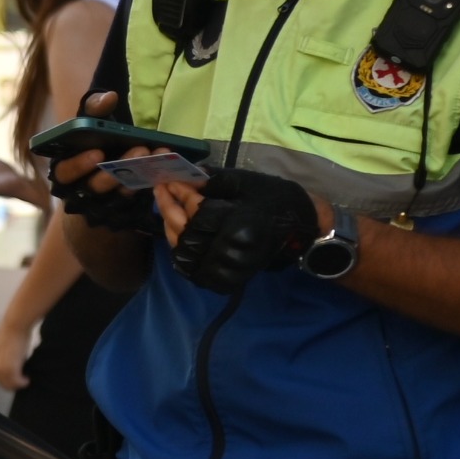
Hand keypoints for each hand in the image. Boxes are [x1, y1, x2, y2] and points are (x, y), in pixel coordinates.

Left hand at [0, 318, 32, 390]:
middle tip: (21, 382)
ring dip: (17, 384)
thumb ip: (4, 351)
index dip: (5, 378)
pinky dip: (21, 383)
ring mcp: (0, 366)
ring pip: (7, 383)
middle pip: (0, 381)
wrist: (16, 323)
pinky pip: (15, 381)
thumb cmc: (14, 328)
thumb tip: (13, 356)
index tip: (14, 378)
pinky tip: (26, 380)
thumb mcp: (5, 341)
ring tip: (25, 382)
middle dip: (11, 383)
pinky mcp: (9, 367)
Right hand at [48, 92, 156, 233]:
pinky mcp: (114, 212)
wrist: (100, 179)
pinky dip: (141, 189)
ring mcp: (96, 205)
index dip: (78, 164)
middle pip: (92, 186)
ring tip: (150, 159)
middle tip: (137, 150)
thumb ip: (94, 111)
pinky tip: (154, 174)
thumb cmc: (93, 146)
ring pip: (112, 197)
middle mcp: (77, 192)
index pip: (63, 171)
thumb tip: (109, 98)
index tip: (98, 152)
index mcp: (64, 170)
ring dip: (132, 178)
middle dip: (113, 171)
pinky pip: (128, 205)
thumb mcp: (90, 127)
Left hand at [169, 168, 324, 293]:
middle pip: (188, 237)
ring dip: (171, 231)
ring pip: (187, 256)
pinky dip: (182, 253)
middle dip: (170, 211)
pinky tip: (177, 233)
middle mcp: (233, 252)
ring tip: (166, 209)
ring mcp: (230, 270)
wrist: (299, 226)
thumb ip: (213, 181)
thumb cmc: (274, 199)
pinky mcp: (227, 280)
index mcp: (240, 227)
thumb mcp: (245, 182)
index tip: (169, 181)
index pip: (199, 214)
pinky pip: (194, 271)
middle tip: (161, 191)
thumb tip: (184, 178)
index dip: (181, 196)